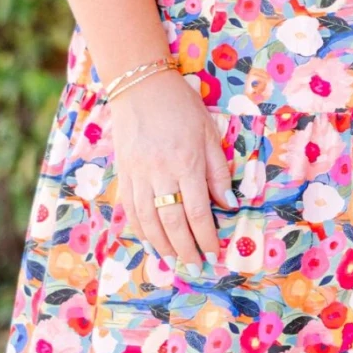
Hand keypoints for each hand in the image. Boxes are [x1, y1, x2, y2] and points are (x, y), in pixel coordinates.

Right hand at [107, 70, 237, 275]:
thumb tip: (229, 205)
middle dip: (186, 249)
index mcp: (186, 163)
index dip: (207, 236)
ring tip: (174, 261)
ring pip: (148, 220)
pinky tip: (150, 242)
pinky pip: (130, 209)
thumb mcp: (209, 133)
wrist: (140, 86)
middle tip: (196, 266)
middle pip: (172, 222)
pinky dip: (140, 230)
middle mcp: (161, 173)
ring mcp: (138, 174)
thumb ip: (218, 171)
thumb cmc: (181, 106)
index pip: (198, 211)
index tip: (214, 253)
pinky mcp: (124, 173)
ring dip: (162, 245)